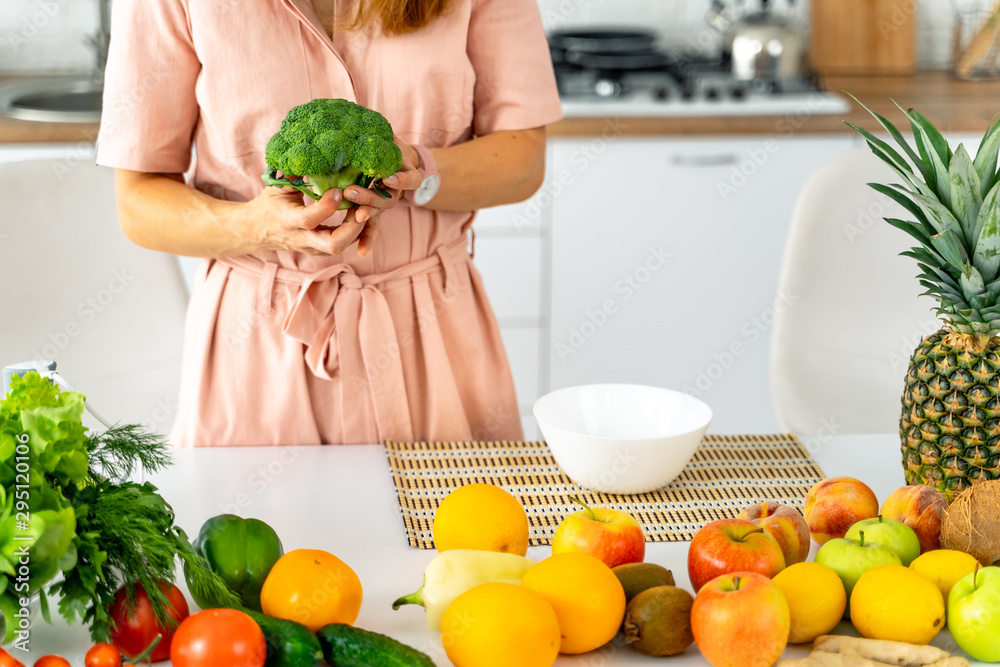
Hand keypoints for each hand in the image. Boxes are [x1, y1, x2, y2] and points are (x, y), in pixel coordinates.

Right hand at [237, 185, 356, 255]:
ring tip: (362, 209)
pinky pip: (341, 246)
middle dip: (352, 228)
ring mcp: (312, 248)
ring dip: (356, 230)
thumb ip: (295, 173)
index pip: (310, 219)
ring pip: (340, 247)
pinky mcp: (319, 251)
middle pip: (333, 244)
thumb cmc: (270, 204)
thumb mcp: (278, 186)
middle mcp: (302, 238)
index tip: (338, 190)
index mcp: (288, 220)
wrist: (257, 231)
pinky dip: (353, 233)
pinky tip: (358, 216)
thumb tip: (312, 150)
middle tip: (360, 208)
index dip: (327, 206)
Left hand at [338, 140, 423, 256]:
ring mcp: (386, 202)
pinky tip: (362, 252)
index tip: (387, 178)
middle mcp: (397, 190)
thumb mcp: (387, 136)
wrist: (394, 158)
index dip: (399, 179)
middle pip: (388, 198)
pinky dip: (368, 239)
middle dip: (370, 197)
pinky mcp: (376, 212)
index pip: (408, 179)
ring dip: (367, 215)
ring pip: (379, 213)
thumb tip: (364, 122)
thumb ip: (380, 134)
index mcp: (406, 172)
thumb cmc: (387, 144)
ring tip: (356, 218)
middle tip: (351, 192)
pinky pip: (373, 228)